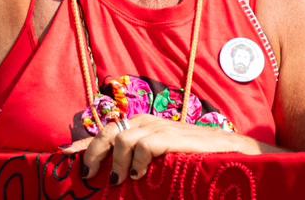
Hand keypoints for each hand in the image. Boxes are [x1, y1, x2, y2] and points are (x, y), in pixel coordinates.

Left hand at [62, 115, 253, 183]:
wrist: (240, 152)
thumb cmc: (202, 158)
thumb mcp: (168, 160)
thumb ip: (144, 162)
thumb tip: (119, 178)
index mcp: (145, 127)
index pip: (108, 132)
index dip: (84, 144)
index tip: (64, 155)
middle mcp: (150, 123)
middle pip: (110, 132)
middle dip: (93, 152)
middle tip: (89, 176)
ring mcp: (164, 128)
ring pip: (125, 138)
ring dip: (117, 162)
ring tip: (119, 180)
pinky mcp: (179, 138)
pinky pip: (148, 144)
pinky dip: (139, 160)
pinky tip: (140, 175)